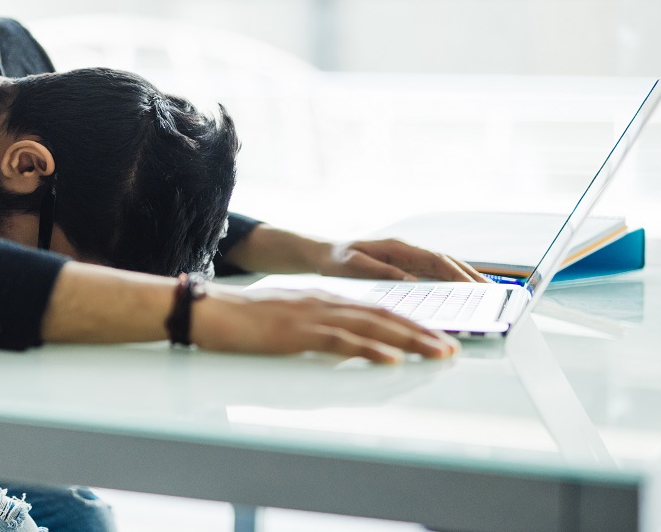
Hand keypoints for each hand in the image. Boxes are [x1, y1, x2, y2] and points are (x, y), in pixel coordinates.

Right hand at [191, 285, 460, 363]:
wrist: (208, 311)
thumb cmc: (242, 321)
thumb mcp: (288, 321)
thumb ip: (316, 330)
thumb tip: (342, 346)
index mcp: (323, 300)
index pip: (376, 310)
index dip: (409, 324)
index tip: (436, 337)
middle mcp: (325, 303)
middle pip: (384, 315)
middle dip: (422, 332)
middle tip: (451, 348)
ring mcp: (313, 316)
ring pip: (372, 325)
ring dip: (410, 340)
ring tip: (438, 352)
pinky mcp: (298, 332)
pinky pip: (342, 341)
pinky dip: (371, 349)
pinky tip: (391, 359)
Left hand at [311, 238, 487, 282]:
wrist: (324, 256)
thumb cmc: (336, 260)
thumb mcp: (353, 266)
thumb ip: (381, 271)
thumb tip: (410, 281)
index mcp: (398, 248)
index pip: (434, 260)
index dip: (455, 273)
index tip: (473, 286)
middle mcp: (408, 251)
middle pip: (447, 262)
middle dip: (470, 275)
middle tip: (493, 291)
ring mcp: (409, 259)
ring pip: (444, 267)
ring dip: (466, 278)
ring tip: (488, 293)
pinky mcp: (407, 268)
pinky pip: (435, 275)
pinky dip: (452, 283)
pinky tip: (465, 295)